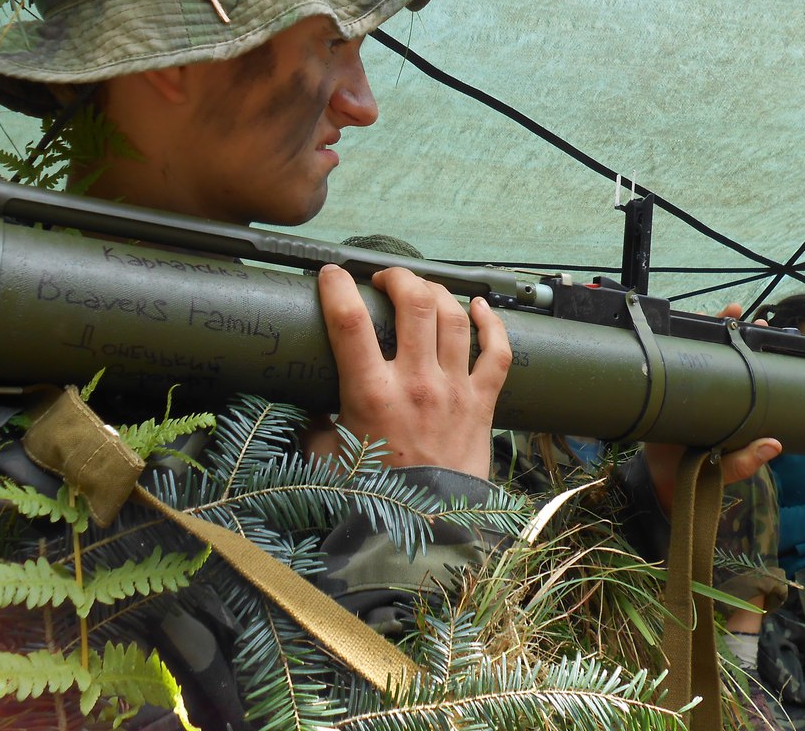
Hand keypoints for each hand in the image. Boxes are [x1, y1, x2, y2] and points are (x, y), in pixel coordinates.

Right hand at [306, 264, 510, 477]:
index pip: (349, 321)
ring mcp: (454, 390)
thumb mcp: (326, 457)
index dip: (337, 287)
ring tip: (422, 289)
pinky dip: (492, 322)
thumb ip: (316, 422)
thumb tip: (308, 401)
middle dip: (398, 277)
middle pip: (415, 303)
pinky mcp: (482, 403)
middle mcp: (416, 384)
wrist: (427, 529)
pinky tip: (480, 306)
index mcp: (371, 394)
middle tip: (384, 279)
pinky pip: (497, 352)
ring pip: (454, 317)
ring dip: (437, 292)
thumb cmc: (374, 495)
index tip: (331, 275)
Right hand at [644, 302, 780, 513]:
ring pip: (694, 352)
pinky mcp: (665, 392)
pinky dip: (668, 345)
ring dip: (699, 330)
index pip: (745, 368)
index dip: (753, 346)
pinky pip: (667, 364)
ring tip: (706, 313)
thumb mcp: (727, 469)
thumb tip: (774, 445)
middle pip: (720, 352)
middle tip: (735, 311)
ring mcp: (688, 389)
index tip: (762, 326)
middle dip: (728, 328)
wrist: (664, 481)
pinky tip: (669, 328)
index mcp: (732, 404)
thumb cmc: (700, 475)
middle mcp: (712, 392)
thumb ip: (747, 460)